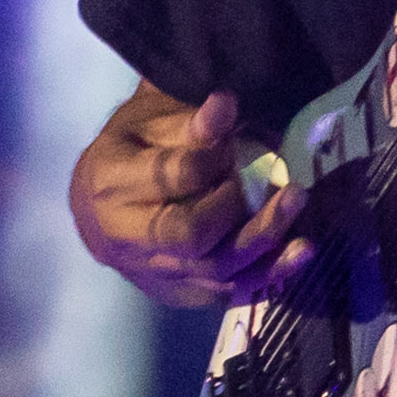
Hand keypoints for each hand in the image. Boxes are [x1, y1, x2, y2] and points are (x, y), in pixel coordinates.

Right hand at [68, 83, 309, 307]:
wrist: (96, 204)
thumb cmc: (131, 147)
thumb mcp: (150, 118)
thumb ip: (190, 120)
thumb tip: (226, 103)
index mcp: (111, 181)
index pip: (172, 175)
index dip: (213, 158)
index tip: (235, 136)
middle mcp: (123, 235)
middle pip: (193, 235)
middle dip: (244, 209)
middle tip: (283, 185)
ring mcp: (148, 271)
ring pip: (214, 270)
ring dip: (266, 242)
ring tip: (300, 211)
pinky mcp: (173, 292)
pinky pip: (222, 291)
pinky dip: (263, 272)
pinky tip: (297, 252)